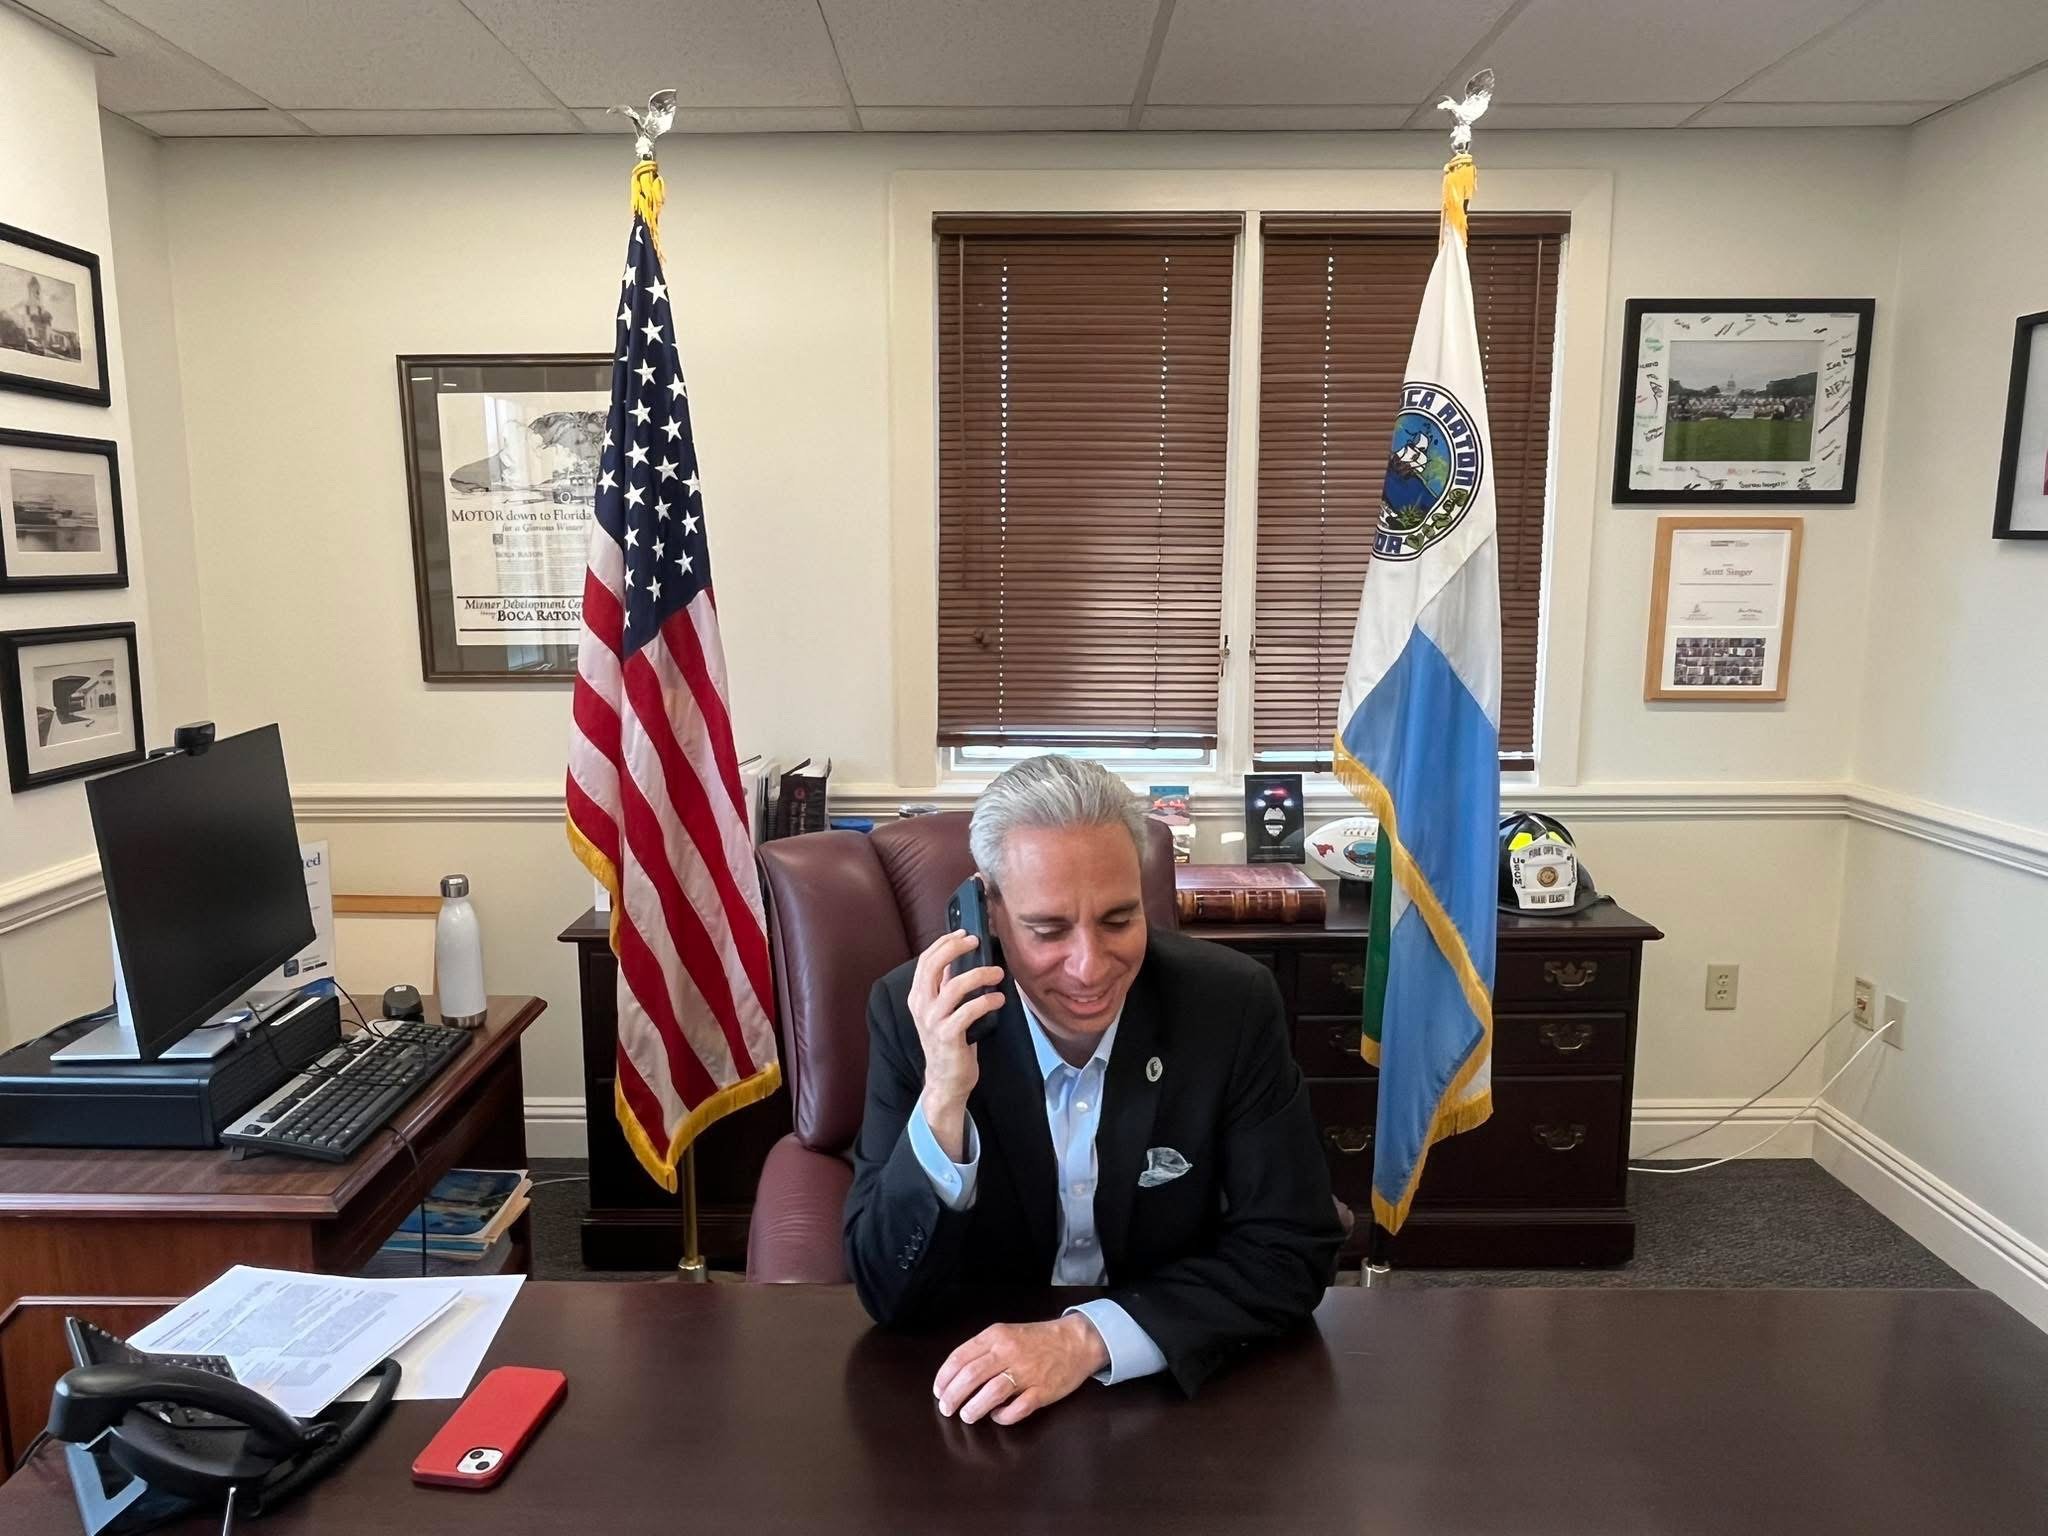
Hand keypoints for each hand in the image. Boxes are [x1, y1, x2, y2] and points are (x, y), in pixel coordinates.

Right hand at [909, 929, 1003, 1158]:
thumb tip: (963, 958)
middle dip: (956, 948)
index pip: (926, 960)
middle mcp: (921, 1006)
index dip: (944, 943)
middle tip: (976, 941)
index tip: (965, 933)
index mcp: (917, 997)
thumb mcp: (944, 1011)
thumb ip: (948, 986)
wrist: (946, 1081)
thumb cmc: (950, 1042)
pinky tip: (999, 999)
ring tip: (998, 973)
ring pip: (953, 987)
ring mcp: (933, 1022)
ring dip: (979, 975)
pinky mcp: (948, 1037)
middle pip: (933, 966)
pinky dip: (987, 1001)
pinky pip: (968, 1011)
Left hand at [932, 1316, 1108, 1425]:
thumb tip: (956, 1375)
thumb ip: (983, 1350)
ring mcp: (1027, 1373)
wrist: (1076, 1341)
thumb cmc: (1037, 1340)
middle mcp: (1009, 1352)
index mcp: (997, 1336)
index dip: (944, 1377)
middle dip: (953, 1396)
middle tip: (946, 1408)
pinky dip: (1003, 1417)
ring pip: (991, 1393)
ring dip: (973, 1408)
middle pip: (971, 1376)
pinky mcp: (1042, 1392)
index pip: (961, 1357)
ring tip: (966, 1416)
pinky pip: (1017, 1409)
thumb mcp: (1007, 1333)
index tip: (938, 1390)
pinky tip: (997, 1416)